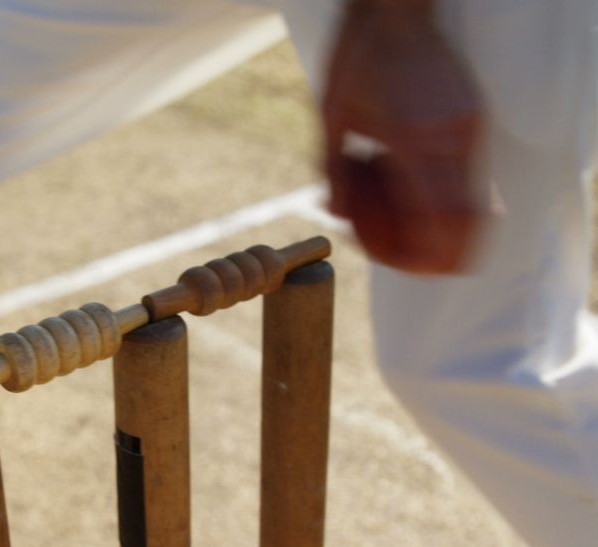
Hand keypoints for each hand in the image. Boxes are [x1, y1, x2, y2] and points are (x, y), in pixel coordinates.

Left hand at [322, 0, 486, 273]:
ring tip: (396, 214)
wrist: (395, 10)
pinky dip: (443, 198)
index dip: (416, 257)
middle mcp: (452, 140)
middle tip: (398, 251)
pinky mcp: (477, 122)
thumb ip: (334, 174)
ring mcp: (471, 130)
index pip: (435, 226)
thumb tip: (336, 217)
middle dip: (435, 254)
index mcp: (412, 141)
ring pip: (477, 210)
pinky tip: (403, 180)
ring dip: (442, 228)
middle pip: (468, 229)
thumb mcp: (331, 119)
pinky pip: (471, 180)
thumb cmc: (356, 59)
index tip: (390, 260)